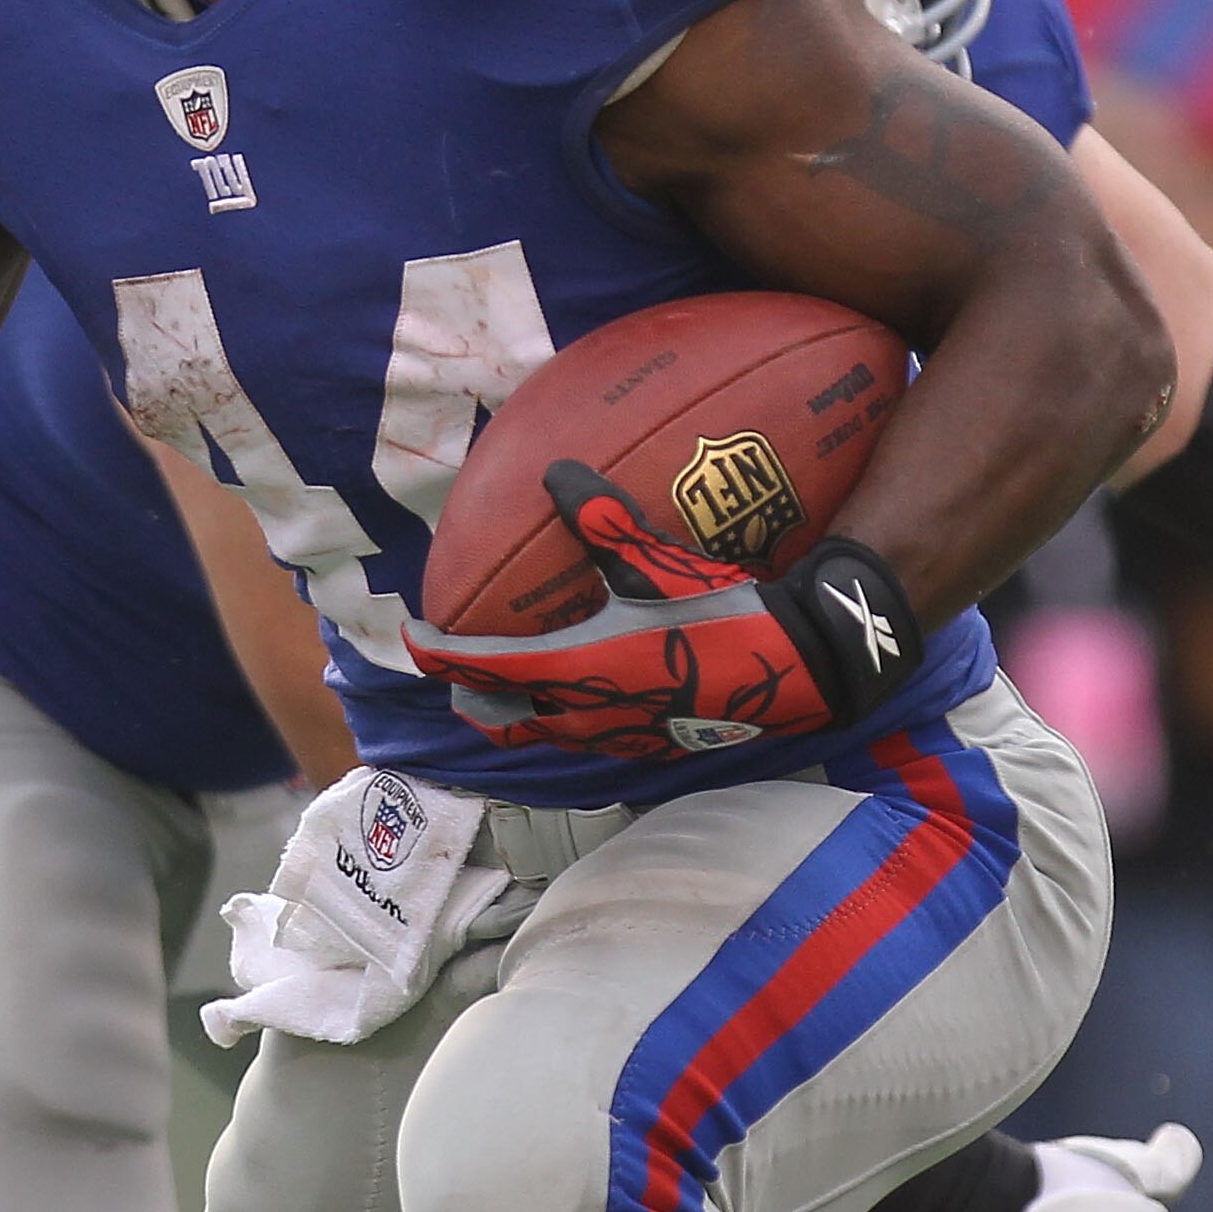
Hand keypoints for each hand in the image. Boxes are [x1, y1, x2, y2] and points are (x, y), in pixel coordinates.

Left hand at [404, 461, 919, 758]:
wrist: (799, 668)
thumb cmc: (723, 615)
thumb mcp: (658, 562)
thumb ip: (601, 517)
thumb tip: (555, 470)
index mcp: (573, 671)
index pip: (478, 668)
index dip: (436, 653)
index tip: (413, 636)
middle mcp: (586, 714)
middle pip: (503, 716)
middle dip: (472, 692)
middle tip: (455, 667)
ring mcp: (619, 735)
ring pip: (546, 731)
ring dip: (520, 706)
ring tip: (512, 676)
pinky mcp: (653, 741)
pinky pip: (589, 731)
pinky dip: (567, 710)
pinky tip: (589, 683)